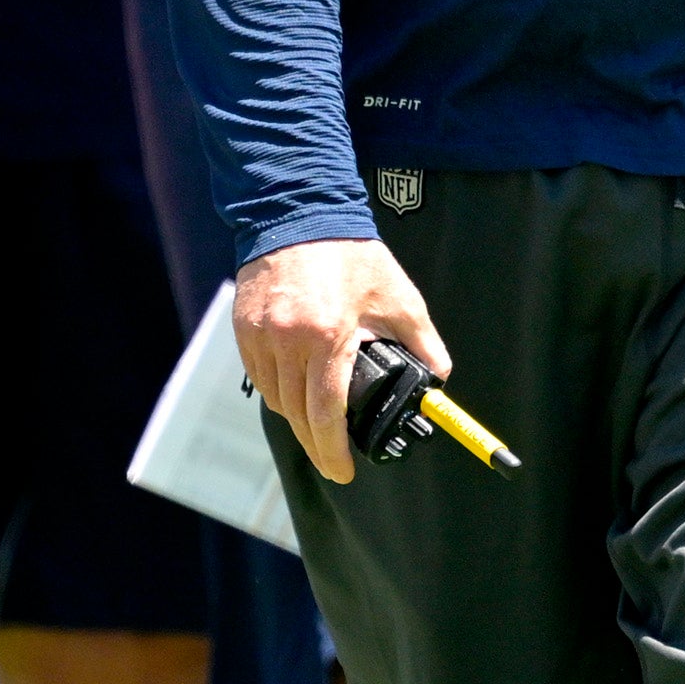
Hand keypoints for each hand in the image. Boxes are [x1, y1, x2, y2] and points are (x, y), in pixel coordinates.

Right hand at [234, 234, 446, 489]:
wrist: (299, 211)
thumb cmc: (351, 254)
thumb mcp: (399, 296)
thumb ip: (423, 342)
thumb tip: (441, 378)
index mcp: (329, 337)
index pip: (326, 413)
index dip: (334, 451)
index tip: (344, 472)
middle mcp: (289, 341)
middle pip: (297, 416)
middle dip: (316, 446)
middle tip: (333, 463)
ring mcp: (261, 335)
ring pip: (276, 399)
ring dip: (297, 418)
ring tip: (319, 425)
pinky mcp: (244, 328)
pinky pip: (260, 376)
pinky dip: (277, 392)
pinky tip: (296, 392)